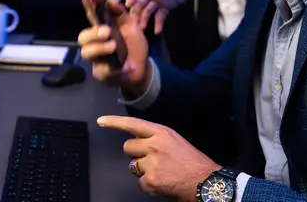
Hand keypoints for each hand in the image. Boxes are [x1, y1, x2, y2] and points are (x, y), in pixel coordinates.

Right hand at [78, 0, 149, 91]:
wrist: (142, 68)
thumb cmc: (133, 46)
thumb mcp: (132, 27)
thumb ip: (122, 14)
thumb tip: (111, 1)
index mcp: (102, 29)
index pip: (92, 17)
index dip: (87, 7)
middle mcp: (95, 43)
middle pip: (82, 37)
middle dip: (93, 33)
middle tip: (106, 32)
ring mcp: (96, 59)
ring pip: (87, 53)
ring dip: (99, 48)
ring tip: (113, 46)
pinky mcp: (101, 73)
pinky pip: (102, 70)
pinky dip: (114, 68)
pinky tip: (126, 66)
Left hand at [97, 115, 220, 201]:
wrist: (205, 181)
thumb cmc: (191, 161)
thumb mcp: (174, 140)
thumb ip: (155, 138)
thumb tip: (138, 142)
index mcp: (161, 133)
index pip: (133, 124)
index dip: (115, 122)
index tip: (101, 121)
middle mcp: (154, 145)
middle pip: (127, 147)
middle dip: (135, 154)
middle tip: (151, 160)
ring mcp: (151, 163)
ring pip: (132, 166)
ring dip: (142, 170)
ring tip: (160, 171)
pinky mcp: (150, 180)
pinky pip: (139, 183)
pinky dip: (148, 185)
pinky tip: (162, 182)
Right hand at [126, 0, 204, 33]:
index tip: (128, 5)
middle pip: (140, 1)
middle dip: (135, 11)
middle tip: (132, 22)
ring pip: (147, 10)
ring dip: (144, 19)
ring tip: (142, 29)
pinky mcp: (167, 6)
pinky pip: (160, 16)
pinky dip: (158, 23)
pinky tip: (157, 31)